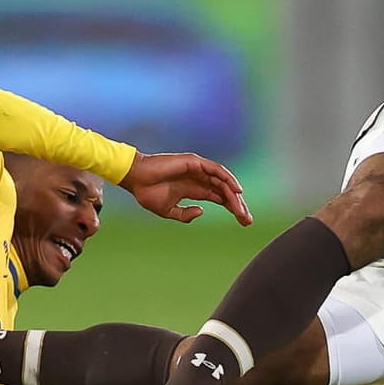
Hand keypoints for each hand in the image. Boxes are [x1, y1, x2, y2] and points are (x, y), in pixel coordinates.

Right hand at [122, 152, 252, 226]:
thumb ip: (185, 214)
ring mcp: (198, 170)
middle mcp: (200, 179)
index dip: (232, 208)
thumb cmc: (148, 193)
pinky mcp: (194, 162)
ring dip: (234, 196)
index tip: (243, 222)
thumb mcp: (168, 211)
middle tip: (247, 220)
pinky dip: (228, 179)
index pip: (220, 198)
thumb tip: (202, 211)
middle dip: (237, 206)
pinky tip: (236, 191)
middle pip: (225, 192)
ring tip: (242, 210)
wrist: (136, 179)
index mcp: (195, 190)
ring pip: (223, 182)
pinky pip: (216, 170)